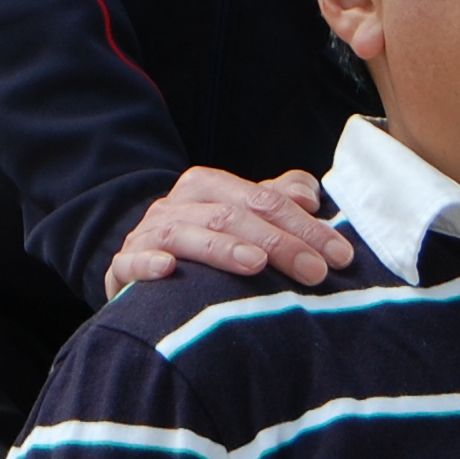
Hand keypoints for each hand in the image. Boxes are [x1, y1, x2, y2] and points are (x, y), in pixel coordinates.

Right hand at [105, 167, 352, 297]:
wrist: (142, 270)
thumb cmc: (204, 246)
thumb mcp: (242, 220)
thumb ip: (275, 202)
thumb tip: (309, 193)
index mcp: (207, 186)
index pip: (262, 199)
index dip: (303, 225)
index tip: (339, 255)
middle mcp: (175, 205)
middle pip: (229, 215)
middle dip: (277, 242)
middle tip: (314, 272)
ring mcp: (145, 236)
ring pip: (184, 234)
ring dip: (220, 248)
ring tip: (255, 265)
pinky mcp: (120, 268)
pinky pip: (130, 261)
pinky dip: (147, 264)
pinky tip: (169, 271)